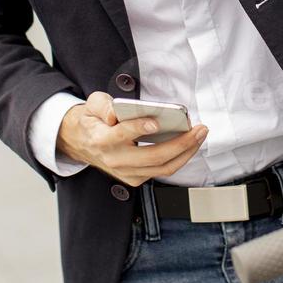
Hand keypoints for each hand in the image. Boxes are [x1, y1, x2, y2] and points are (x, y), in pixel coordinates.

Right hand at [56, 91, 208, 185]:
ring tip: (200, 135)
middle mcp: (115, 160)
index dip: (139, 128)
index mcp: (101, 140)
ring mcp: (126, 173)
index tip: (156, 121)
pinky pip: (162, 171)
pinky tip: (189, 144)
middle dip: (180, 143)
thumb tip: (116, 113)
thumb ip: (102, 105)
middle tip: (198, 129)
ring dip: (186, 152)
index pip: (122, 135)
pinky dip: (179, 158)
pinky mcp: (135, 178)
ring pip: (163, 167)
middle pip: (153, 156)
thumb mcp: (91, 104)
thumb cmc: (92, 121)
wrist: (82, 143)